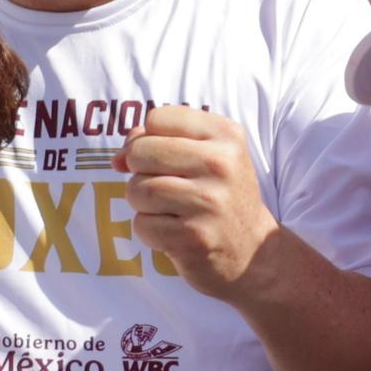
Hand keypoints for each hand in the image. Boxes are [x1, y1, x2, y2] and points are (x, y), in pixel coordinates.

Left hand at [122, 105, 279, 296]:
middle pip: (140, 153)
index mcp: (226, 135)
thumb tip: (118, 158)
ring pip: (136, 189)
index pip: (157, 118)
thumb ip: (159, 141)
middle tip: (166, 188)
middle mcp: (220, 164)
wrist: (252, 253)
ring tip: (170, 211)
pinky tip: (175, 233)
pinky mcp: (193, 236)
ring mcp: (208, 201)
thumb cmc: (219, 196)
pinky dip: (149, 232)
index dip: (149, 139)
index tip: (164, 159)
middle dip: (140, 172)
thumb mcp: (206, 156)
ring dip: (143, 204)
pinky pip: (141, 225)